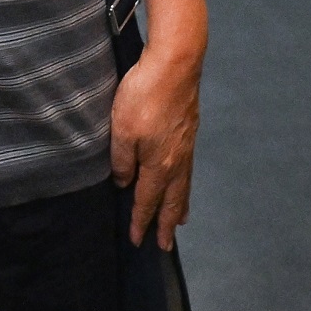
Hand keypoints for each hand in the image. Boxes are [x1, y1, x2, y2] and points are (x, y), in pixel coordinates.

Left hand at [108, 47, 198, 247]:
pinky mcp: (190, 132)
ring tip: (178, 222)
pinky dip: (185, 186)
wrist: (175, 64)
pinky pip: (188, 171)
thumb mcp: (121, 130)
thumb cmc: (144, 96)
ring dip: (179, 207)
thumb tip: (124, 183)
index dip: (141, 222)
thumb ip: (122, 161)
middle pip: (172, 201)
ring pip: (183, 186)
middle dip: (166, 225)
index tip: (138, 241)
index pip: (147, 201)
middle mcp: (177, 161)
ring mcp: (186, 146)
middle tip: (165, 246)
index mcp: (159, 165)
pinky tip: (183, 181)